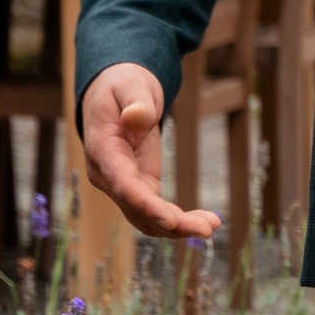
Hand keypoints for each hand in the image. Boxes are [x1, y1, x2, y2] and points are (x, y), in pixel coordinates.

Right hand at [79, 62, 216, 241]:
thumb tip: (139, 119)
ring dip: (179, 227)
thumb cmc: (122, 86)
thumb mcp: (130, 85)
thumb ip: (136, 102)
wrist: (116, 93)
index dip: (146, 205)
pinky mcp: (139, 186)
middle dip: (171, 223)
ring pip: (147, 217)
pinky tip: (206, 221)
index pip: (123, 184)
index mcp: (102, 151)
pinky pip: (157, 210)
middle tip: (207, 229)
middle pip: (137, 209)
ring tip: (213, 225)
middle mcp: (107, 176)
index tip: (171, 221)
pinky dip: (180, 220)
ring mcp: (122, 184)